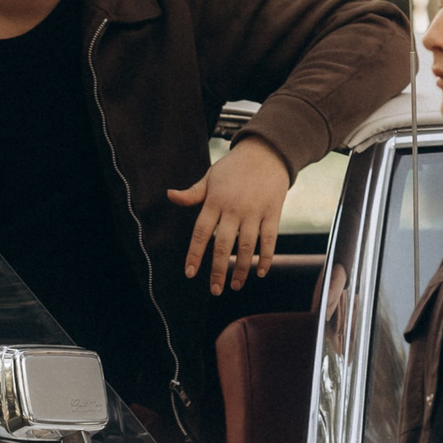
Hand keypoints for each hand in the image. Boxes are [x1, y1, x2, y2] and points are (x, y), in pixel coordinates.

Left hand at [168, 135, 291, 292]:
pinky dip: (266, 257)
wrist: (266, 152)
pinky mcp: (273, 212)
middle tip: (214, 290)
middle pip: (223, 245)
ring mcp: (255, 211)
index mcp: (214, 201)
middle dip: (218, 270)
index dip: (194, 254)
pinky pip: (270, 239)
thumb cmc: (234, 167)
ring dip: (241, 268)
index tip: (190, 273)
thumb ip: (192, 193)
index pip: (201, 232)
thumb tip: (170, 195)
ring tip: (235, 285)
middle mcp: (234, 208)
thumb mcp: (210, 177)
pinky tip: (260, 272)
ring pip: (247, 246)